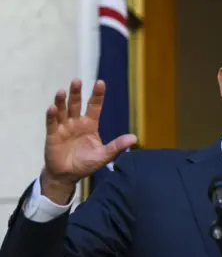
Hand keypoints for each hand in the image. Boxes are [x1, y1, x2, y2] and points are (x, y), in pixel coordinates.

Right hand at [42, 79, 136, 202]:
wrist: (68, 175)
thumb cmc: (86, 163)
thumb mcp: (104, 155)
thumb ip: (117, 146)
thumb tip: (135, 138)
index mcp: (90, 124)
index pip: (94, 106)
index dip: (97, 95)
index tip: (100, 82)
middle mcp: (76, 122)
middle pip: (76, 104)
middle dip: (76, 93)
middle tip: (77, 80)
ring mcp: (64, 127)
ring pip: (63, 110)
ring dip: (62, 101)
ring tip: (62, 91)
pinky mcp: (53, 135)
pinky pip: (52, 123)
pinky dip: (52, 115)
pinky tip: (52, 108)